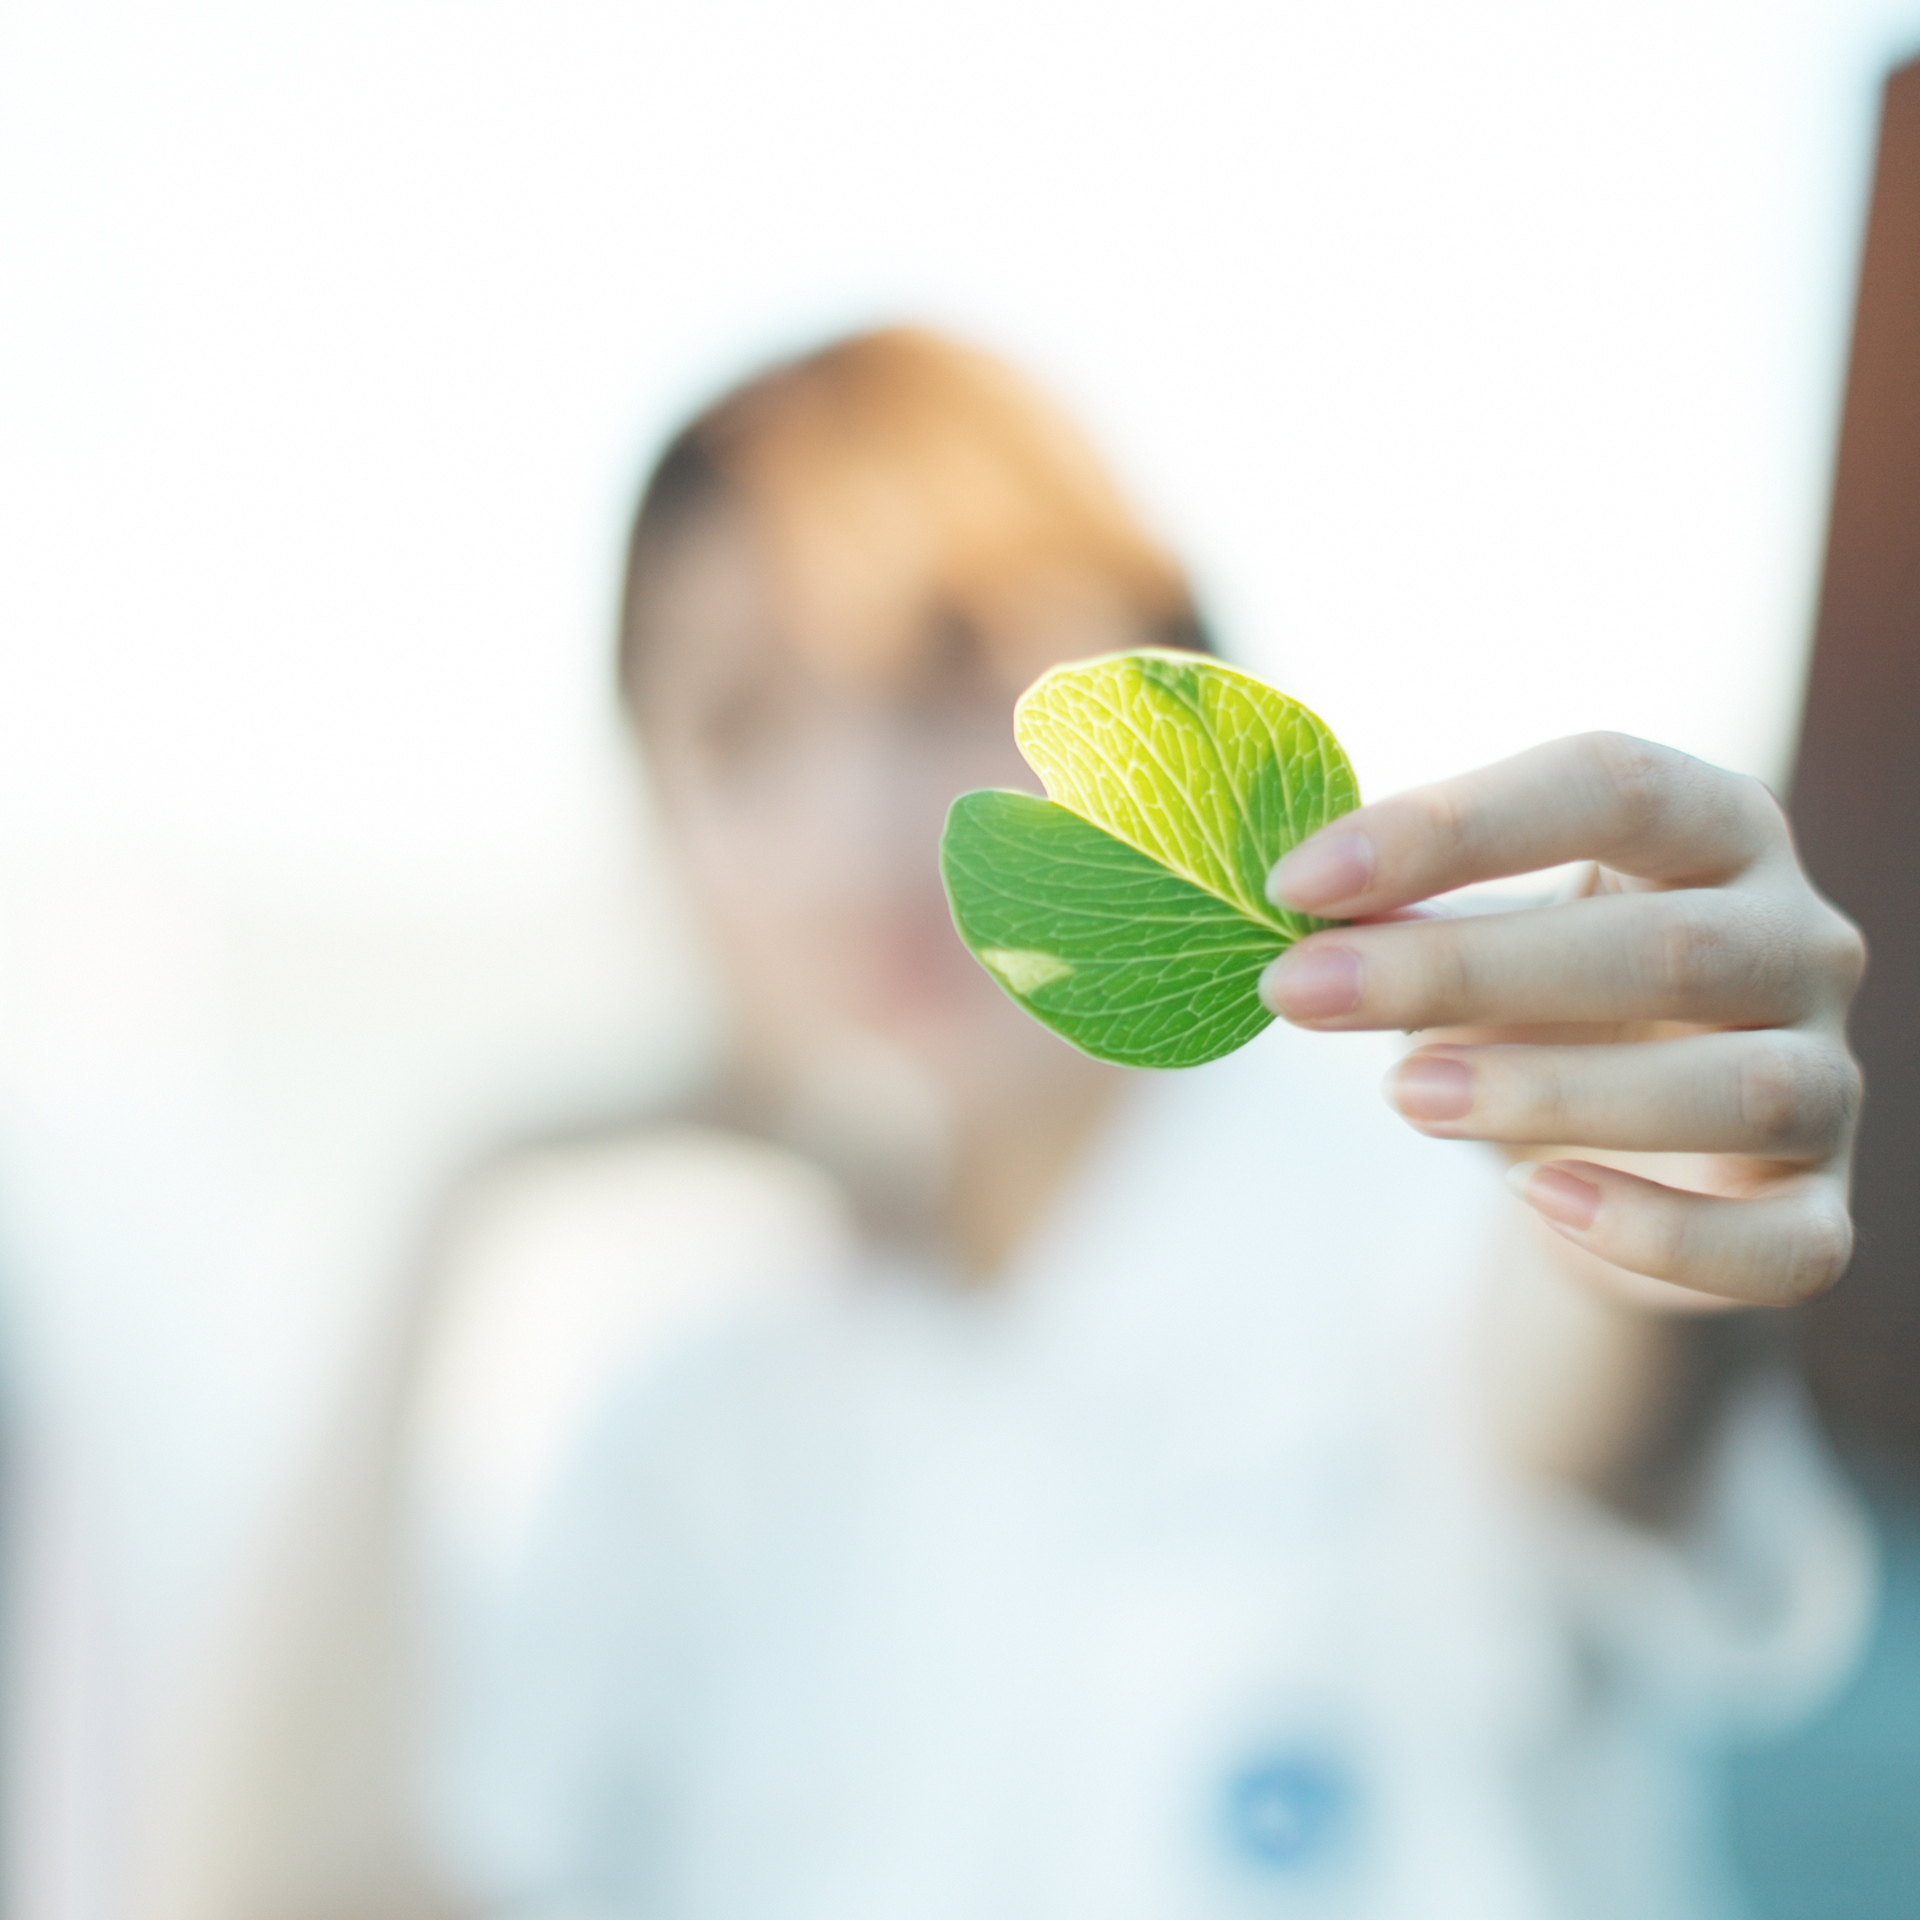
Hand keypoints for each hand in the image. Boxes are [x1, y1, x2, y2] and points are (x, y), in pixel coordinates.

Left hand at [1259, 733, 1865, 1306]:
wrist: (1629, 1157)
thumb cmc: (1541, 1007)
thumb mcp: (1477, 938)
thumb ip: (1403, 917)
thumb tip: (1296, 913)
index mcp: (1718, 829)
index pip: (1613, 786)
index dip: (1452, 824)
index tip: (1297, 880)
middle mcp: (1800, 940)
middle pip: (1665, 945)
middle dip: (1463, 968)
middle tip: (1305, 991)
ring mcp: (1829, 1080)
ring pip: (1736, 1089)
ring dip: (1552, 1091)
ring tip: (1400, 1093)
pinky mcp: (1818, 1213)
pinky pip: (1774, 1243)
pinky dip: (1655, 1230)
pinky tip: (1534, 1197)